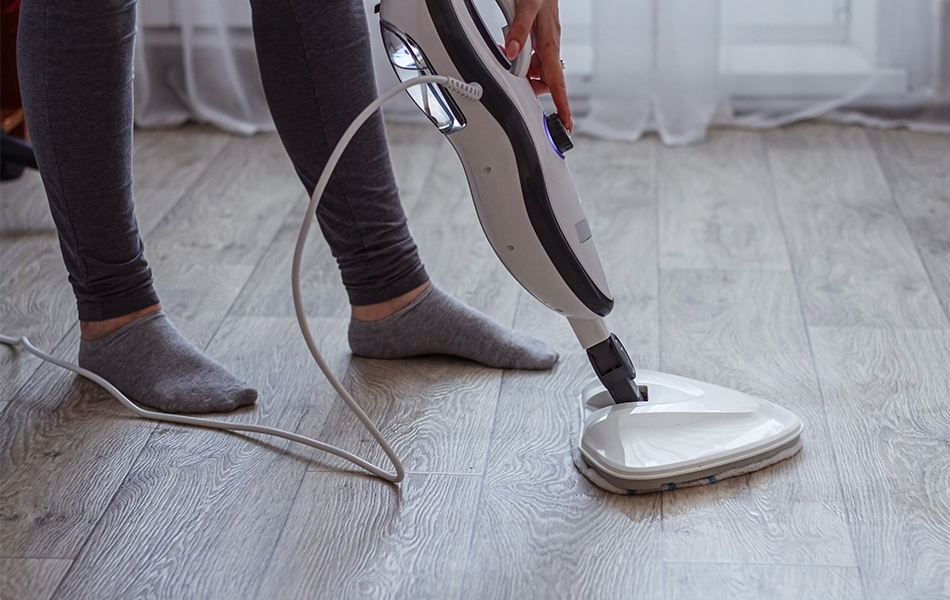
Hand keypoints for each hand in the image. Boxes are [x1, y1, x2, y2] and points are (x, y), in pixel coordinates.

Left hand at [503, 0, 571, 130]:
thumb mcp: (527, 6)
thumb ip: (518, 30)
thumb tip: (511, 53)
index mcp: (550, 43)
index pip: (558, 81)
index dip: (562, 104)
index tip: (565, 122)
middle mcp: (550, 45)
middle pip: (545, 79)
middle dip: (531, 85)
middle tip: (514, 83)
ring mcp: (545, 41)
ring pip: (536, 68)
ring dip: (522, 70)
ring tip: (506, 58)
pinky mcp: (538, 36)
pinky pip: (531, 56)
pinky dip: (519, 58)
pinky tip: (508, 49)